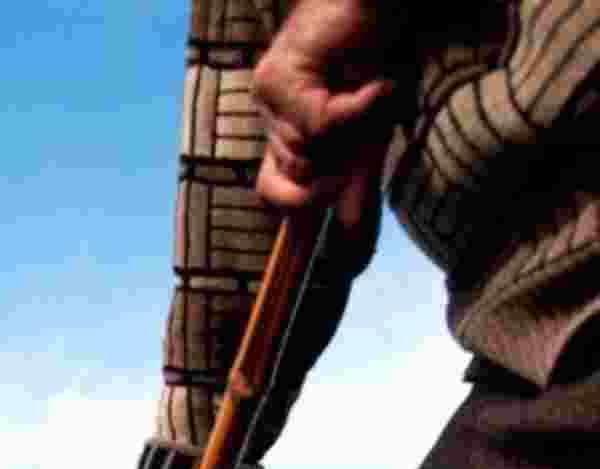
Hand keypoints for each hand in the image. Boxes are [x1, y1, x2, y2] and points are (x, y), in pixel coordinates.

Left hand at [253, 0, 402, 263]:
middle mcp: (271, 121)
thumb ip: (358, 197)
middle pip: (298, 179)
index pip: (275, 191)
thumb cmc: (377, 61)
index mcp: (287, 136)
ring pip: (307, 154)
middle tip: (367, 124)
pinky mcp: (277, 79)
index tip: (340, 261)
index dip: (303, 214)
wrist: (376, 3)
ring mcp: (267, 100)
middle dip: (342, 162)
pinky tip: (379, 83)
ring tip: (372, 89)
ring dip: (354, 129)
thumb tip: (351, 264)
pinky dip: (359, 110)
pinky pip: (318, 126)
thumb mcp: (371, 139)